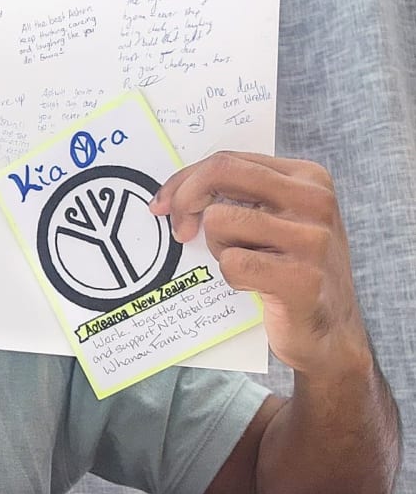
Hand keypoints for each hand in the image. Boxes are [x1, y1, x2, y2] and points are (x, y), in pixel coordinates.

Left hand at [149, 151, 371, 378]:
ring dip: (219, 247)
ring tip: (246, 262)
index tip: (163, 203)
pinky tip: (256, 285)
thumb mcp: (276, 218)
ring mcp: (312, 240)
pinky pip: (231, 263)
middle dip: (186, 199)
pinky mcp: (301, 278)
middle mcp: (314, 202)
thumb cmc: (291, 269)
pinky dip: (232, 277)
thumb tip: (174, 192)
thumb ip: (238, 194)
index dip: (185, 180)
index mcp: (308, 178)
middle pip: (221, 173)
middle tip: (181, 230)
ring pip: (219, 221)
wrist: (331, 334)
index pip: (228, 160)